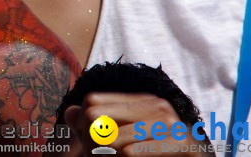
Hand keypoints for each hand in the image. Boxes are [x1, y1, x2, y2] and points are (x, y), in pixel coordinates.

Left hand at [64, 92, 209, 156]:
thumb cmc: (160, 152)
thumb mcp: (129, 135)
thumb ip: (100, 124)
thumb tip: (69, 113)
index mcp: (143, 100)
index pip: (92, 102)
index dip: (81, 124)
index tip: (86, 142)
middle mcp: (156, 106)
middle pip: (95, 116)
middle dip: (89, 142)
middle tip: (96, 156)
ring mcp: (170, 123)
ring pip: (111, 139)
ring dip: (104, 156)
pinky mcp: (181, 144)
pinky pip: (132, 153)